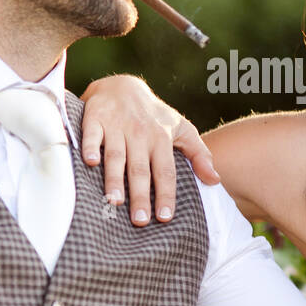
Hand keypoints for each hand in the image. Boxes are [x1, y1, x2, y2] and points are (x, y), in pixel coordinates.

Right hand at [79, 75, 219, 225]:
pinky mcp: (95, 119)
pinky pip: (91, 135)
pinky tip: (90, 163)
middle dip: (140, 195)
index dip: (166, 194)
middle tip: (140, 220)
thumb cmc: (155, 115)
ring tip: (114, 201)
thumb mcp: (182, 129)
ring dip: (114, 178)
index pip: (165, 171)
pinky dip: (89, 148)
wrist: (122, 86)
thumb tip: (215, 181)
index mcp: (161, 139)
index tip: (165, 217)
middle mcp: (139, 134)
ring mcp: (116, 126)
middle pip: (140, 169)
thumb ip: (200, 155)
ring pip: (116, 155)